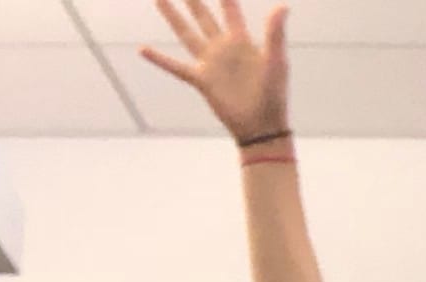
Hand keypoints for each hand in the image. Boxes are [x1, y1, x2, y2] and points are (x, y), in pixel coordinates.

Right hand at [141, 0, 290, 142]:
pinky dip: (159, 59)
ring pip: (186, 34)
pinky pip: (176, 67)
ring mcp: (210, 64)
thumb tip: (283, 5)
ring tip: (159, 0)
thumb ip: (275, 34)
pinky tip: (142, 49)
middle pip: (203, 16)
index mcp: (241, 41)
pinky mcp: (201, 81)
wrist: (263, 126)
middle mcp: (223, 48)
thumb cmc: (274, 95)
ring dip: (172, 16)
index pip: (230, 8)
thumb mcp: (277, 61)